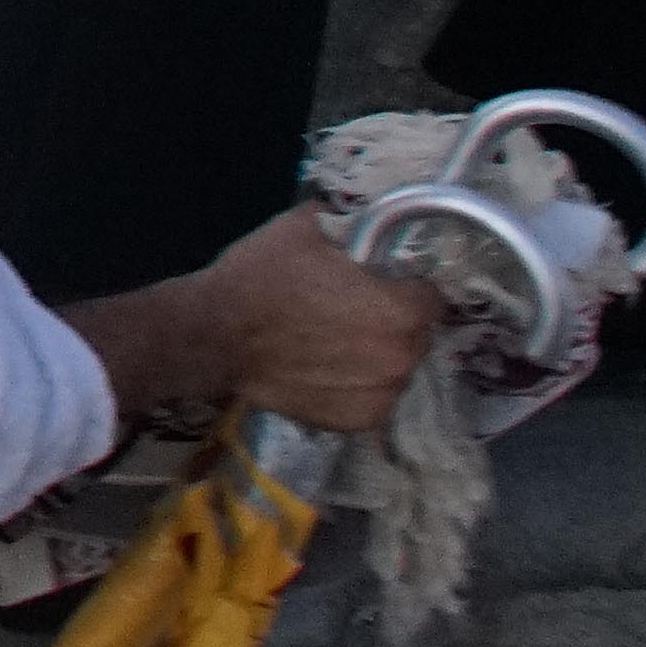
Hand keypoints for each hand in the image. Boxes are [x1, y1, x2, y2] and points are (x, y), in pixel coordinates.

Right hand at [201, 207, 446, 430]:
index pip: (431, 298)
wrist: (214, 336)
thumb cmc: (260, 278)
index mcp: (399, 309)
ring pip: (396, 369)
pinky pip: (374, 398)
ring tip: (336, 345)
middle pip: (416, 337)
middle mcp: (401, 357)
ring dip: (377, 357)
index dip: (406, 288)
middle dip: (394, 324)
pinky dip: (358, 386)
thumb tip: (356, 225)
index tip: (382, 286)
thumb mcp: (301, 228)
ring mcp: (381, 395)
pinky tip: (327, 370)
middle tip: (353, 314)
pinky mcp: (358, 421)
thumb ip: (344, 225)